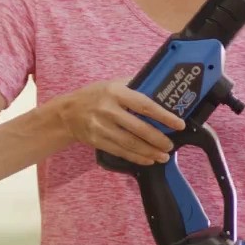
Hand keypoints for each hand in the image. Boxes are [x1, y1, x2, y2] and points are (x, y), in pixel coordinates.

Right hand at [55, 79, 185, 165]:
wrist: (66, 113)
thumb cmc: (94, 96)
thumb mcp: (112, 84)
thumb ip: (134, 86)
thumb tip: (160, 91)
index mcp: (115, 92)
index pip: (144, 105)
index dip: (164, 116)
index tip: (178, 124)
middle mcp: (108, 110)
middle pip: (139, 128)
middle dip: (158, 139)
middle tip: (170, 145)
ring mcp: (101, 127)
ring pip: (130, 143)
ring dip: (150, 152)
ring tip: (164, 156)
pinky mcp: (97, 141)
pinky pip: (121, 152)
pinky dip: (136, 158)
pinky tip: (148, 159)